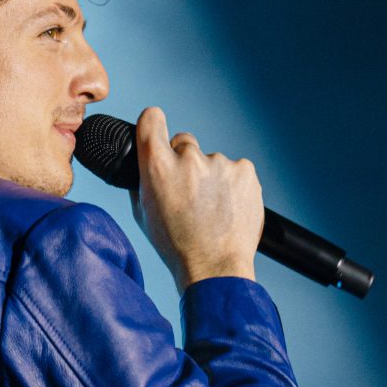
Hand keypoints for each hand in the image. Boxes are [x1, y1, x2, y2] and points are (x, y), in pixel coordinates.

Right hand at [129, 106, 262, 294]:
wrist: (215, 267)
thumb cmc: (176, 244)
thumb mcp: (143, 214)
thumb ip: (141, 182)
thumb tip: (142, 164)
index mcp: (158, 166)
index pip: (152, 119)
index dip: (153, 124)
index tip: (155, 127)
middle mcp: (189, 158)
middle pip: (184, 142)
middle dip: (184, 161)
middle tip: (188, 193)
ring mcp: (220, 163)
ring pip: (211, 161)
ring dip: (210, 177)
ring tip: (211, 209)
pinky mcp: (245, 171)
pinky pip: (234, 170)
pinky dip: (231, 184)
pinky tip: (227, 207)